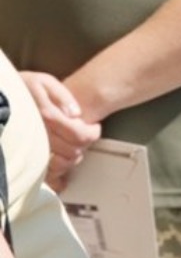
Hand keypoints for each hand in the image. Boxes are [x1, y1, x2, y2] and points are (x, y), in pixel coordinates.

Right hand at [18, 70, 101, 190]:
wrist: (1, 98)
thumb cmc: (23, 88)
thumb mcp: (44, 82)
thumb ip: (62, 96)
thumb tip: (76, 114)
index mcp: (47, 117)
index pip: (81, 136)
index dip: (93, 133)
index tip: (93, 126)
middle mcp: (39, 136)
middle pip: (74, 152)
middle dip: (84, 144)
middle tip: (83, 135)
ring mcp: (31, 149)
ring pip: (62, 165)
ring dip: (72, 157)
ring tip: (71, 145)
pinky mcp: (26, 158)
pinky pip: (46, 175)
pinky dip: (58, 174)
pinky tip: (62, 166)